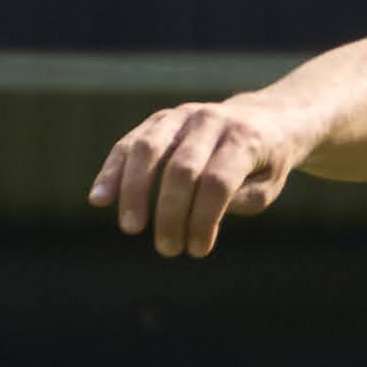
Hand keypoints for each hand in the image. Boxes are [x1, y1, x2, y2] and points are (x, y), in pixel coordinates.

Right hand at [92, 91, 308, 256]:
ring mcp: (182, 116)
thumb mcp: (266, 186)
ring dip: (134, 191)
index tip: (198, 249)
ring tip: (131, 227)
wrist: (267, 118)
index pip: (217, 182)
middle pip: (181, 169)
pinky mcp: (160, 120)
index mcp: (244, 139)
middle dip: (171, 213)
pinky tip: (99, 199)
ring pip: (147, 149)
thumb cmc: (266, 163)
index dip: (204, 219)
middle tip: (168, 249)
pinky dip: (112, 171)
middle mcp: (210, 121)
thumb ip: (238, 200)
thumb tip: (196, 217)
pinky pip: (129, 144)